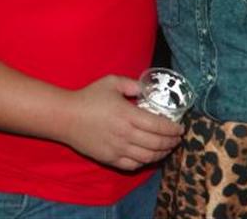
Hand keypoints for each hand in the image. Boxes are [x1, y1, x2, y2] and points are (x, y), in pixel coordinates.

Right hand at [63, 75, 183, 170]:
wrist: (65, 117)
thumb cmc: (89, 97)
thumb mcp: (111, 82)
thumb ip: (132, 84)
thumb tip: (147, 89)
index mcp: (128, 114)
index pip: (159, 126)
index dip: (173, 129)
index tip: (181, 128)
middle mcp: (125, 134)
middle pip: (157, 143)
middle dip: (171, 142)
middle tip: (177, 138)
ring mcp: (118, 149)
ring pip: (148, 157)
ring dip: (162, 153)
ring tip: (167, 148)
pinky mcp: (110, 159)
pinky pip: (133, 165)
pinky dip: (145, 162)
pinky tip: (149, 156)